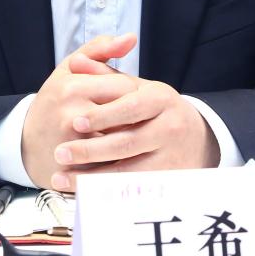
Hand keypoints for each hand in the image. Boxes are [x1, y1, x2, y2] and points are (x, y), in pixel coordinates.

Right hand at [21, 33, 137, 189]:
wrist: (26, 143)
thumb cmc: (55, 101)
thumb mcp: (70, 69)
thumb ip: (100, 49)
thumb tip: (131, 37)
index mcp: (72, 88)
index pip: (124, 86)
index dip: (137, 91)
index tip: (138, 96)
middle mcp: (71, 116)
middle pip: (126, 114)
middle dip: (139, 115)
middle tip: (144, 117)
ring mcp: (74, 146)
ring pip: (122, 141)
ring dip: (136, 139)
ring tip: (140, 135)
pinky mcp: (77, 171)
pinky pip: (112, 164)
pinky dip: (125, 161)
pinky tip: (130, 156)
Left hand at [49, 65, 218, 191]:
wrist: (194, 137)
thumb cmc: (154, 108)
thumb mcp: (136, 87)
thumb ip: (105, 75)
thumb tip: (76, 62)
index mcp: (160, 97)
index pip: (129, 107)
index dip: (102, 116)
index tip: (75, 122)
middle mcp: (170, 126)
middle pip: (127, 142)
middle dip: (90, 150)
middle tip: (60, 153)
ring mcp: (171, 156)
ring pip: (128, 171)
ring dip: (92, 177)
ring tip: (60, 178)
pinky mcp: (168, 180)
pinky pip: (132, 189)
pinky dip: (105, 192)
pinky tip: (82, 193)